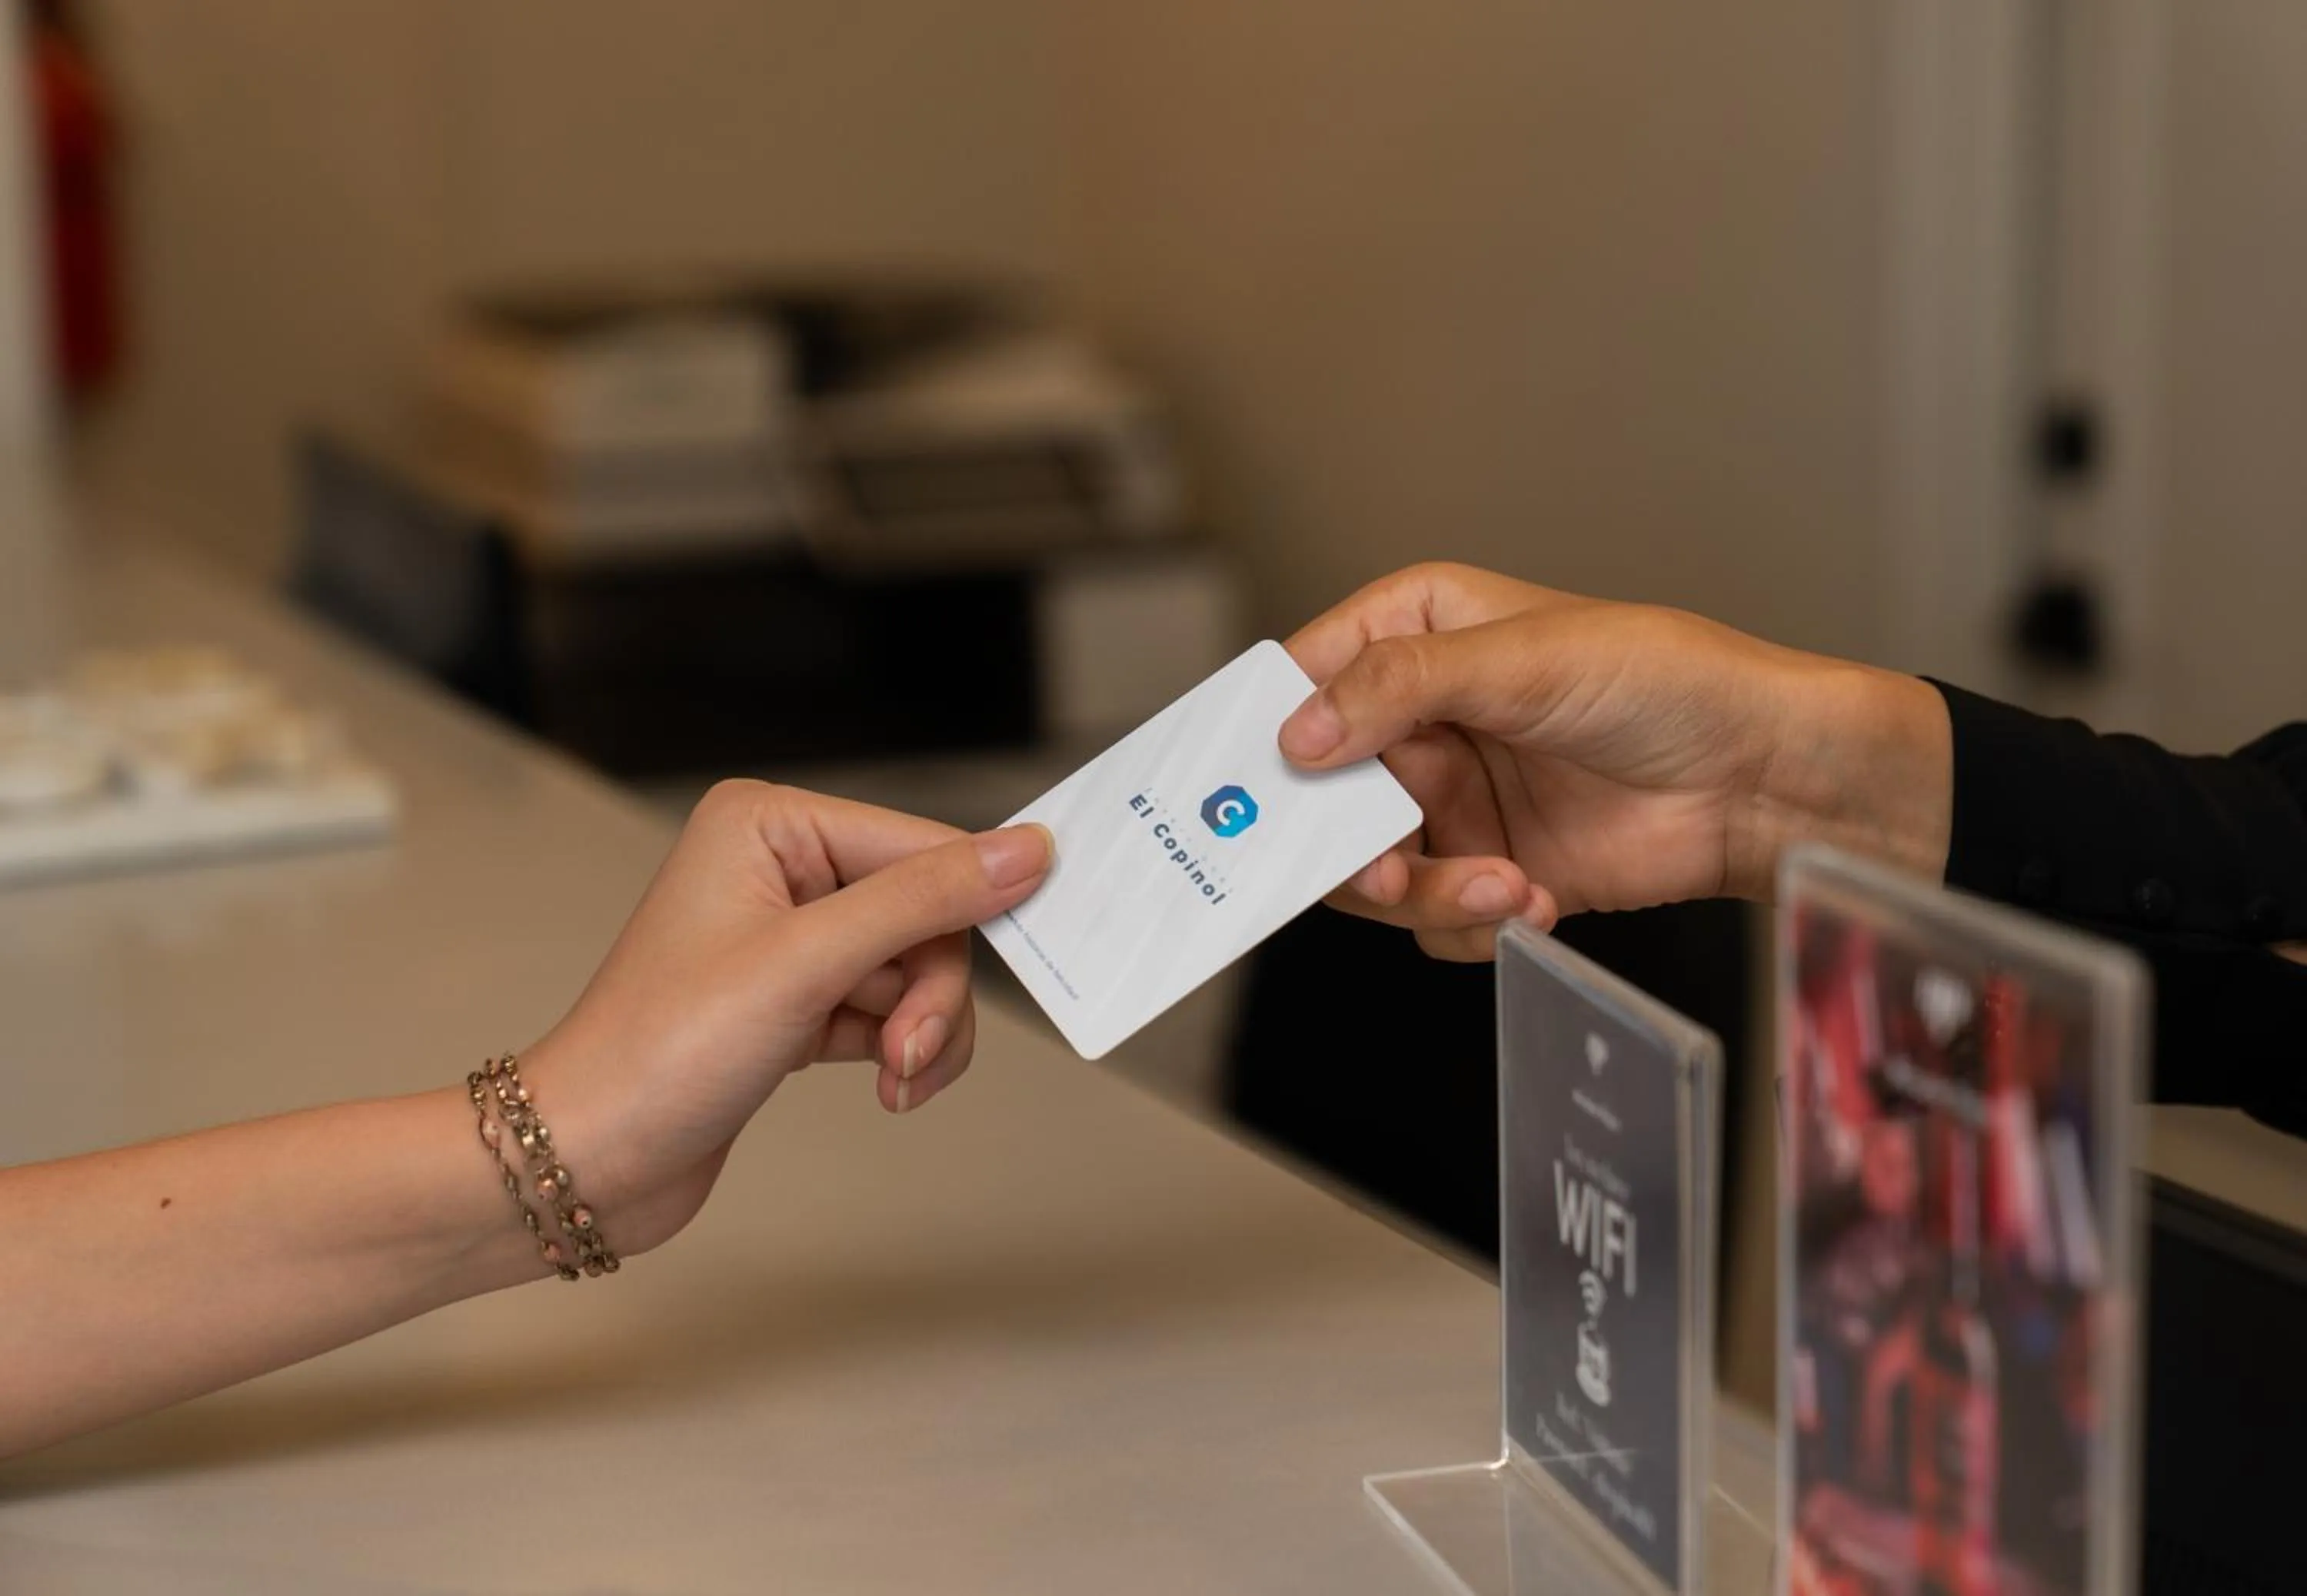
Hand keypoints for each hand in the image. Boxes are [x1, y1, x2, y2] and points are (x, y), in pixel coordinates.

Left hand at [522, 781, 1051, 1254]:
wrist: (586, 1161)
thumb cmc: (660, 1054)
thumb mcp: (806, 965)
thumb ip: (923, 901)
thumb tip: (1024, 851)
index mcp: (768, 824)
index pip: (920, 845)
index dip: (974, 903)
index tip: (1044, 943)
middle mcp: (779, 868)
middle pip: (926, 913)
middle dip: (933, 993)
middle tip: (909, 1052)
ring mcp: (788, 939)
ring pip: (918, 970)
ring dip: (922, 1033)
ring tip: (893, 1081)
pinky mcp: (796, 1003)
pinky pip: (892, 1011)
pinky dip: (901, 1053)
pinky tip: (882, 1089)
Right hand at [1278, 563, 1950, 958]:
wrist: (1762, 783)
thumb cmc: (1667, 683)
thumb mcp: (1524, 660)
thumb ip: (1400, 687)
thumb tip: (1297, 733)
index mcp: (1418, 633)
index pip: (1305, 676)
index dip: (1270, 731)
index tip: (1252, 786)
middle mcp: (1422, 717)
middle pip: (1321, 793)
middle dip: (1348, 843)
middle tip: (1386, 872)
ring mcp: (1453, 798)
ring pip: (1373, 868)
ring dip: (1429, 890)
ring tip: (1500, 885)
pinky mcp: (1488, 867)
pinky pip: (1434, 917)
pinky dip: (1474, 920)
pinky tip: (1536, 897)